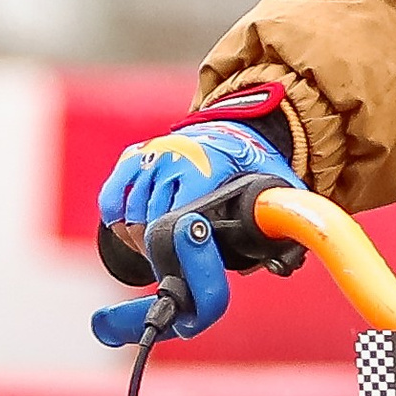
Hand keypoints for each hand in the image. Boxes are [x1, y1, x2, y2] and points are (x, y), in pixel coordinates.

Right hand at [93, 117, 293, 342]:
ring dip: (139, 239)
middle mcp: (173, 157)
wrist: (230, 130)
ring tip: (156, 254)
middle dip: (159, 248)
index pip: (179, 215)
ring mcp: (150, 156)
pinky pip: (112, 195)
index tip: (184, 264)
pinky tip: (128, 234)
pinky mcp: (133, 157)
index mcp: (206, 166)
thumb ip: (279, 217)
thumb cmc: (250, 166)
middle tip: (171, 265)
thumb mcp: (272, 185)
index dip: (179, 246)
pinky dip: (115, 219)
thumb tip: (283, 261)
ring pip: (130, 212)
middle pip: (151, 219)